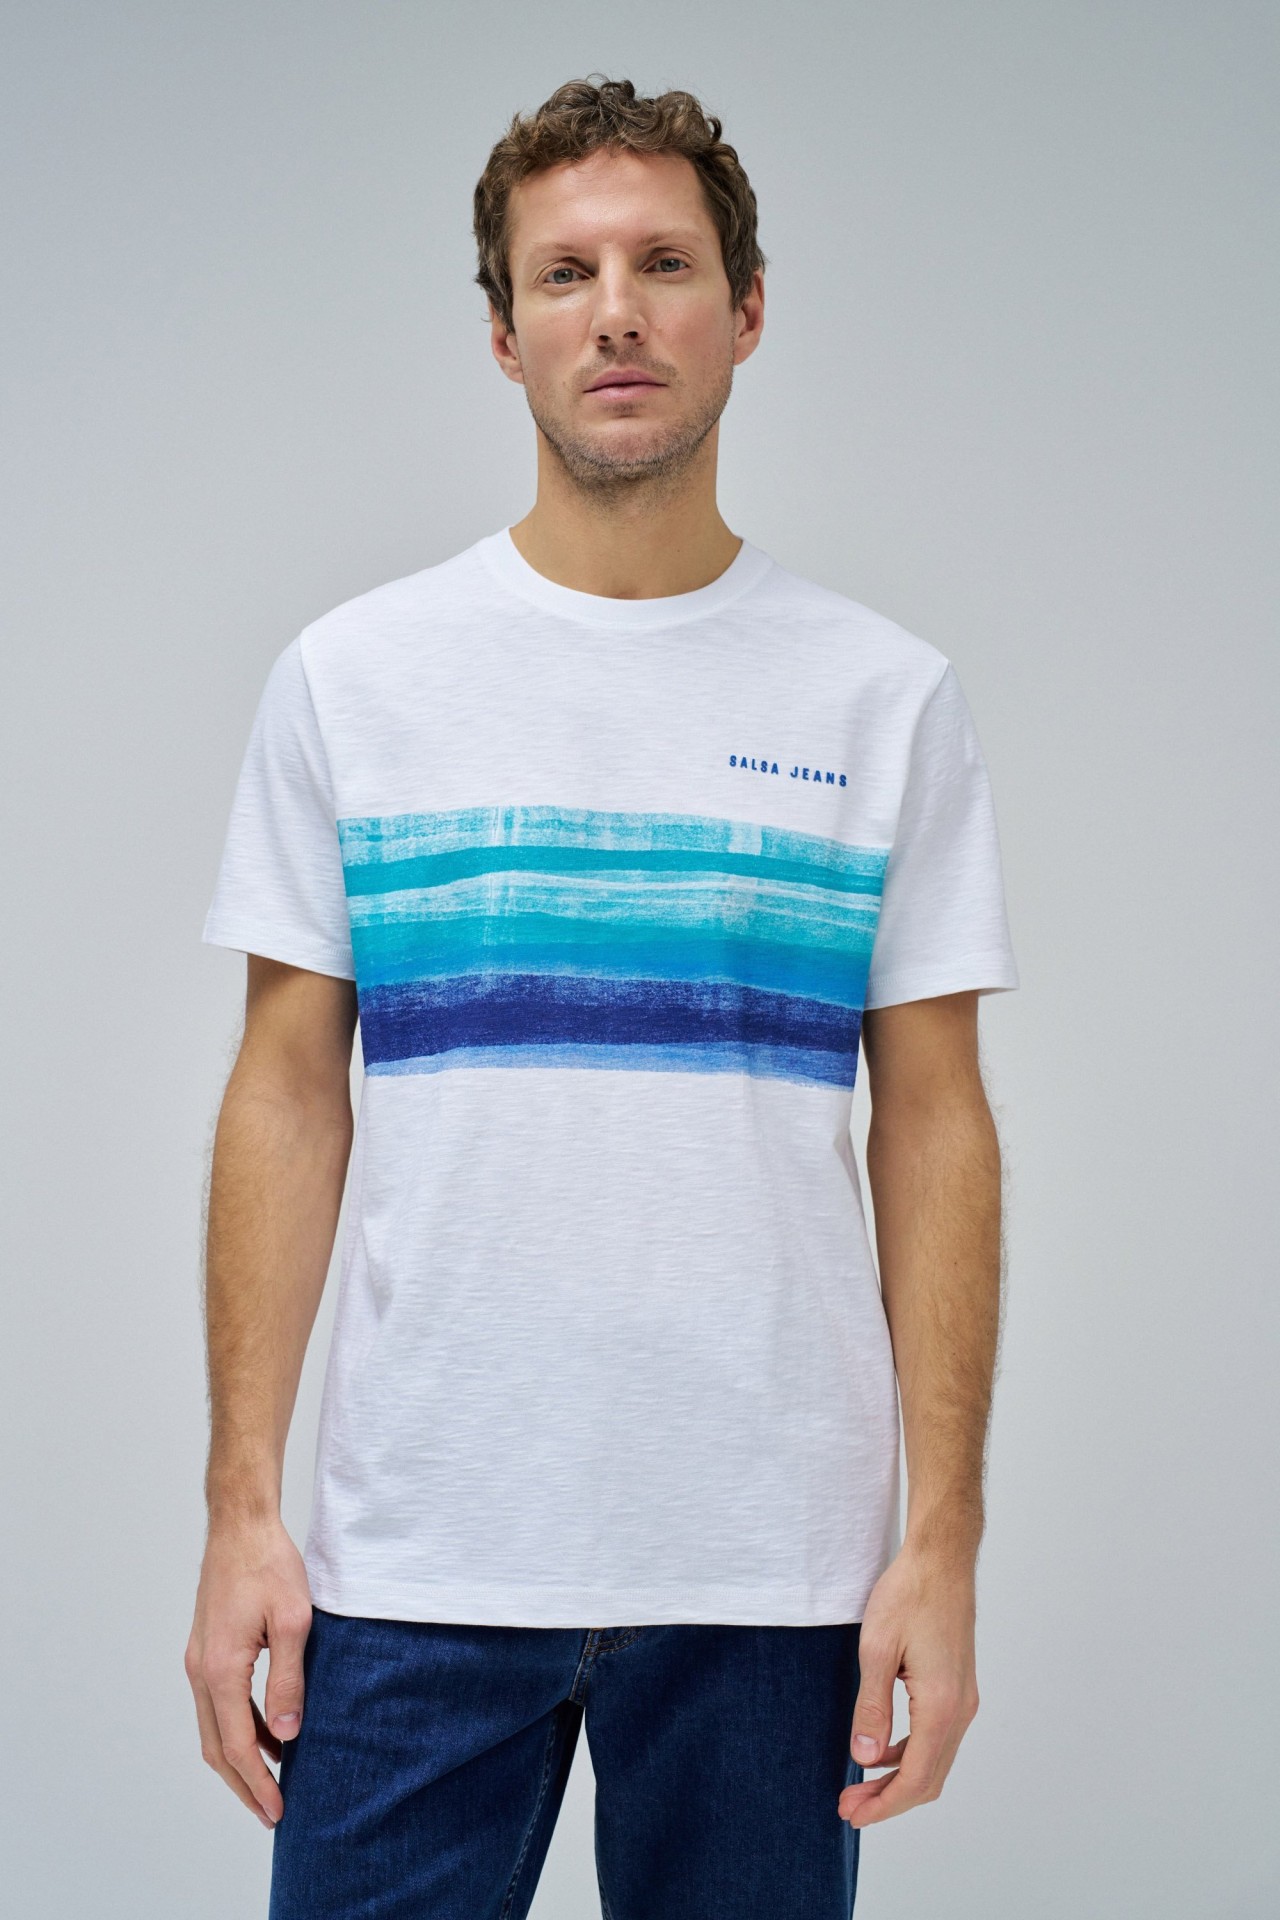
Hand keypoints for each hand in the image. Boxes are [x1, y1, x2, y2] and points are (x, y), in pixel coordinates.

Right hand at [184, 1517, 312, 1828]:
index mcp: (220, 1669)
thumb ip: (288, 1679)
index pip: (236, 1745)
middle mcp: (200, 1671)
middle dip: (243, 1784)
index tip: (277, 1811)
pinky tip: (268, 1733)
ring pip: (214, 1728)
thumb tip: (287, 1734)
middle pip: (216, 1747)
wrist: (240, 1525)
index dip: (257, 1782)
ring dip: (240, 1759)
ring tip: (272, 1783)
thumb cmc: (269, 1565)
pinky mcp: (206, 1649)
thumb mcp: (293, 1620)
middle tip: (272, 1814)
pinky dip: (239, 1728)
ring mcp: (199, 1660)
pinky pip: (218, 1704)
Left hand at [838, 1542, 979, 1826]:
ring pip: (935, 1760)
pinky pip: (937, 1737)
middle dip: (889, 1799)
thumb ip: (872, 1707)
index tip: (853, 1814)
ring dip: (899, 1778)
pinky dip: (910, 1754)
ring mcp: (964, 1699)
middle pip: (929, 1778)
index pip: (916, 1777)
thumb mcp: (877, 1649)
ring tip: (860, 1784)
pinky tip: (882, 1750)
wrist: (941, 1560)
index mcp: (941, 1705)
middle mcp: (960, 1709)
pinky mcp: (959, 1688)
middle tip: (849, 1806)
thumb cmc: (909, 1595)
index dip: (884, 1804)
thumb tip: (865, 1757)